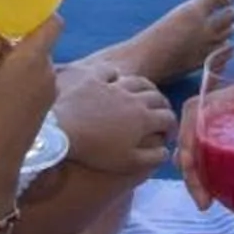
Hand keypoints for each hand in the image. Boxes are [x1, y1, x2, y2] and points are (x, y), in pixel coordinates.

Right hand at [0, 15, 62, 187]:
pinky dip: (19, 81)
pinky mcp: (45, 106)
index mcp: (34, 58)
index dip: (38, 13)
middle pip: (40, 43)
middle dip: (18, 42)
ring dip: (16, 64)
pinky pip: (35, 81)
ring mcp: (49, 91)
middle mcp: (49, 72)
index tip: (16, 13)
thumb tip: (4, 25)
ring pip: (35, 63)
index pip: (53, 21)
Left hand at [50, 67, 175, 178]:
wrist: (62, 131)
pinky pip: (110, 72)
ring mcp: (114, 86)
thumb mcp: (128, 162)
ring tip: (144, 94)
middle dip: (163, 105)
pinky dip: (116, 75)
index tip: (167, 135)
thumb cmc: (95, 150)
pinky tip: (115, 79)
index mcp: (144, 119)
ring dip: (146, 88)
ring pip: (138, 81)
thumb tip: (166, 151)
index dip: (171, 127)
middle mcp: (134, 98)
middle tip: (160, 114)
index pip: (168, 118)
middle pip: (157, 97)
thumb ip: (152, 157)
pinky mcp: (94, 79)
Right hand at [175, 94, 233, 210]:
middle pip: (191, 127)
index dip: (188, 131)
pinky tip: (207, 200)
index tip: (190, 161)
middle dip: (187, 161)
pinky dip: (198, 179)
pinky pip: (200, 158)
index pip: (201, 105)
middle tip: (202, 196)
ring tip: (204, 202)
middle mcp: (228, 107)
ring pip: (191, 145)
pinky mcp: (223, 146)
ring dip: (191, 174)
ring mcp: (223, 127)